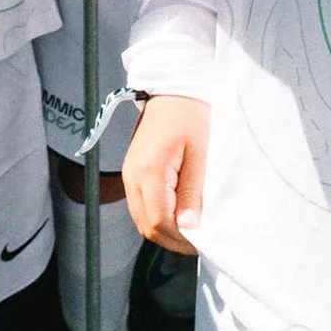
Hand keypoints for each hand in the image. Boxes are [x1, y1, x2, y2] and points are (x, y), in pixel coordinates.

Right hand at [123, 95, 209, 253]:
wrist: (172, 87)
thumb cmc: (190, 115)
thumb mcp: (199, 154)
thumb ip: (192, 192)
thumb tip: (189, 227)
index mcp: (149, 172)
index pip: (159, 222)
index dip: (180, 238)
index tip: (201, 242)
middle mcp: (132, 176)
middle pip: (146, 225)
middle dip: (171, 239)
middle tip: (196, 241)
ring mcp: (129, 173)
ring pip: (140, 218)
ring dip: (162, 229)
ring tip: (188, 229)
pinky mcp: (131, 170)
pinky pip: (139, 204)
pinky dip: (155, 216)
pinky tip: (175, 213)